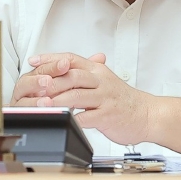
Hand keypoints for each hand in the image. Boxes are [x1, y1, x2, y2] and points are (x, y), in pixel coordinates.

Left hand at [25, 52, 155, 146]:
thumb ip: (85, 72)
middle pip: (72, 75)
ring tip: (42, 104)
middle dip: (51, 81)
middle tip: (33, 86)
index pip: (71, 59)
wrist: (147, 114)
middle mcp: (101, 81)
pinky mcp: (108, 115)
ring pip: (77, 95)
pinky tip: (61, 120)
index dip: (50, 59)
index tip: (33, 62)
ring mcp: (105, 98)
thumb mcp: (105, 79)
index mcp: (97, 70)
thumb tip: (62, 65)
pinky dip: (72, 118)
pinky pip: (87, 117)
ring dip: (57, 100)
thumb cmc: (123, 99)